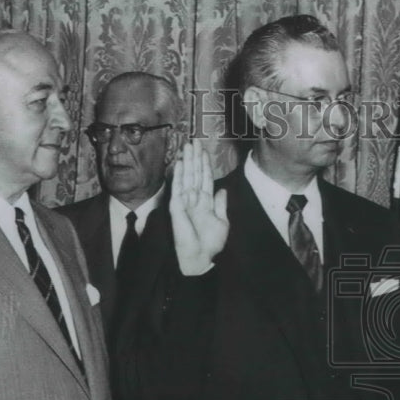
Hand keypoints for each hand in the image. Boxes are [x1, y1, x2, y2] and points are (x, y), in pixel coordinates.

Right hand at [170, 141, 227, 274]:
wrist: (202, 257)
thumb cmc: (211, 243)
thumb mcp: (222, 222)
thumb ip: (220, 205)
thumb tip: (222, 189)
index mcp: (205, 202)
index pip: (205, 179)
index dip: (205, 165)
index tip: (205, 151)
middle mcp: (194, 199)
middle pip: (195, 174)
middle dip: (196, 158)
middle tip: (195, 141)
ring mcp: (184, 202)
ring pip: (187, 177)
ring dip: (188, 161)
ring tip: (188, 146)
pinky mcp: (177, 207)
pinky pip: (178, 188)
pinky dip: (179, 175)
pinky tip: (181, 163)